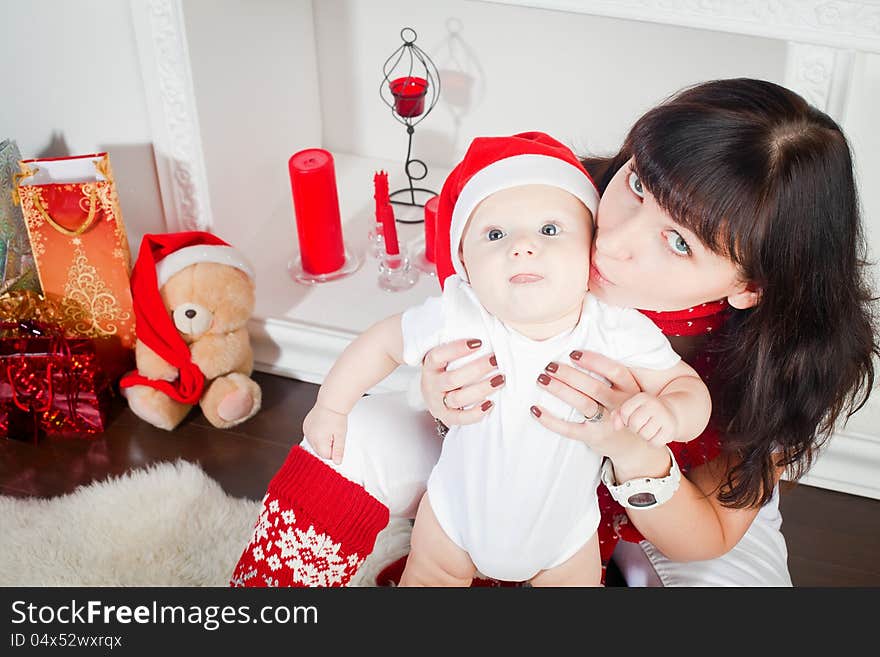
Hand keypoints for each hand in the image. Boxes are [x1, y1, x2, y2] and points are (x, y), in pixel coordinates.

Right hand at [302, 403, 347, 463]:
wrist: (331, 403)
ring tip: (328, 430)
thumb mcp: (341, 436)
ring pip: (314, 444)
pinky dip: (316, 435)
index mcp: (319, 441)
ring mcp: (306, 431)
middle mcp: (310, 437)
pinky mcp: (305, 427)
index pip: (326, 456)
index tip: (337, 442)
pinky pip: (311, 436)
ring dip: (321, 441)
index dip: (334, 451)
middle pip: (319, 451)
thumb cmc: (336, 417)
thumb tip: (337, 462)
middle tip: (333, 435)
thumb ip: (338, 451)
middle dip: (327, 446)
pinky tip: (322, 428)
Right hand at [420, 338, 502, 426]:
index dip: (457, 349)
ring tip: (500, 379)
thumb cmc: (445, 368)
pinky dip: (476, 413)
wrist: (431, 393)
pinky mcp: (446, 416)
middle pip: (453, 379)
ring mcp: (437, 402)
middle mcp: (431, 385)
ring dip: (481, 389)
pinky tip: (491, 403)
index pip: (438, 356)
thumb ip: (459, 341)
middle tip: (495, 359)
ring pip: (458, 398)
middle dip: (477, 369)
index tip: (478, 342)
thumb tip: (482, 318)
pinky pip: (460, 419)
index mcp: (430, 366)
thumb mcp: (444, 355)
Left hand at [530, 350, 644, 460]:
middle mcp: (620, 406)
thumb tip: (582, 354)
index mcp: (630, 390)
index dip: (594, 361)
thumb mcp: (630, 392)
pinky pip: (569, 429)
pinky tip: (536, 410)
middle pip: (594, 387)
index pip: (615, 372)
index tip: (574, 354)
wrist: (633, 447)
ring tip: (542, 379)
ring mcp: (607, 423)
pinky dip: (551, 420)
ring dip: (560, 390)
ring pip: (582, 404)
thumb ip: (615, 376)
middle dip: (570, 375)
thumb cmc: (625, 409)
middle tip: (550, 366)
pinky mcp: (593, 437)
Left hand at [616, 392, 677, 446]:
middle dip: (634, 428)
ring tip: (649, 429)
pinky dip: (653, 442)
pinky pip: (655, 442)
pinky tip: (656, 435)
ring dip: (644, 436)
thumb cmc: (645, 412)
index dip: (625, 419)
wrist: (670, 412)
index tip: (631, 418)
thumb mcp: (631, 409)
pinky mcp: (671, 429)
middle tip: (641, 425)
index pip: (625, 411)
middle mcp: (654, 404)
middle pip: (634, 423)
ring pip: (645, 434)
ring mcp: (664, 416)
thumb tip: (615, 427)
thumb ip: (618, 415)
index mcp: (642, 397)